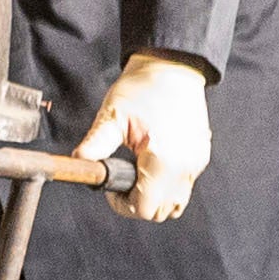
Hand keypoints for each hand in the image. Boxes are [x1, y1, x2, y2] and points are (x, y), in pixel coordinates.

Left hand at [77, 51, 211, 223]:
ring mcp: (196, 163)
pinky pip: (184, 186)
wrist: (172, 67)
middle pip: (160, 212)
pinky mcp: (201, 157)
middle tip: (122, 180)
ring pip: (175, 204)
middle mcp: (185, 167)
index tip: (111, 187)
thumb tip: (78, 163)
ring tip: (138, 173)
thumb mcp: (112, 116)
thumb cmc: (143, 87)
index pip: (143, 208)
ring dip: (154, 197)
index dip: (121, 204)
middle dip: (137, 203)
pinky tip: (152, 162)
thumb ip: (96, 144)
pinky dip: (166, 185)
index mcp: (163, 160)